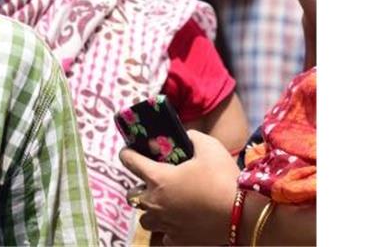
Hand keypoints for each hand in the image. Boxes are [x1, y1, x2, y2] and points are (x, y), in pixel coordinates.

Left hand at [119, 130, 239, 244]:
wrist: (245, 216)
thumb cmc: (224, 179)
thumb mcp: (210, 147)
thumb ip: (193, 138)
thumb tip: (187, 136)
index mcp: (157, 177)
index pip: (129, 161)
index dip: (127, 153)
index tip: (130, 152)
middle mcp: (155, 202)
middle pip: (132, 195)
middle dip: (139, 187)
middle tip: (154, 183)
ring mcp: (165, 224)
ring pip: (145, 220)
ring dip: (151, 212)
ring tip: (165, 206)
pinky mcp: (179, 241)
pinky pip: (165, 236)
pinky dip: (169, 230)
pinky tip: (180, 223)